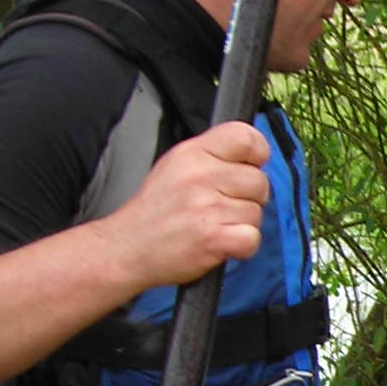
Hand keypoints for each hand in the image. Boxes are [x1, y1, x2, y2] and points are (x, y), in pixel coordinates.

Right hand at [100, 122, 270, 291]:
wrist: (127, 248)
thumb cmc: (155, 211)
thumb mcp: (176, 166)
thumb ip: (212, 156)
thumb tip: (252, 157)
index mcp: (192, 153)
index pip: (246, 137)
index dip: (257, 153)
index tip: (250, 167)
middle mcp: (200, 176)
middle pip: (259, 180)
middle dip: (250, 198)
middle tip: (223, 207)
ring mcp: (206, 207)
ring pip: (256, 212)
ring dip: (242, 224)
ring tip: (213, 225)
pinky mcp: (213, 238)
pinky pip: (252, 237)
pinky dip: (243, 246)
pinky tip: (222, 243)